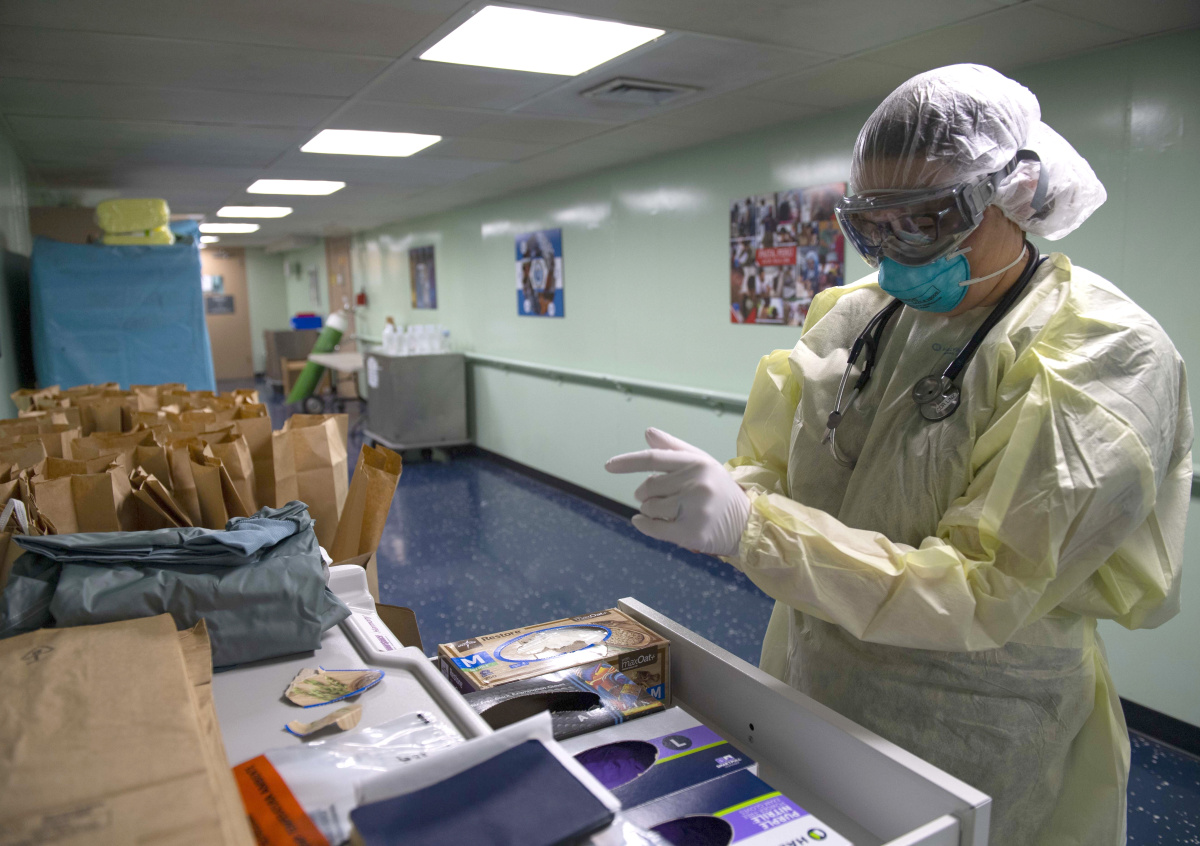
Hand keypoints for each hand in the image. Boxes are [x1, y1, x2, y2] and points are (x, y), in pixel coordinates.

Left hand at [605, 428, 750, 556]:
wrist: (747, 522)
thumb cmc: (718, 490)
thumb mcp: (701, 462)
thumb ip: (672, 448)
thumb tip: (647, 432)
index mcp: (697, 463)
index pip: (654, 459)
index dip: (628, 462)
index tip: (608, 466)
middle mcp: (697, 483)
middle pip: (648, 488)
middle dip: (647, 494)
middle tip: (664, 498)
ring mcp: (695, 508)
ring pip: (649, 508)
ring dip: (651, 511)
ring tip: (671, 512)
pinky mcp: (692, 533)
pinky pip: (653, 528)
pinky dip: (643, 525)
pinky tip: (642, 522)